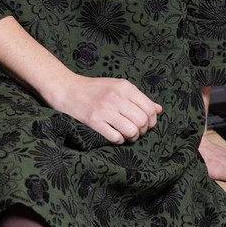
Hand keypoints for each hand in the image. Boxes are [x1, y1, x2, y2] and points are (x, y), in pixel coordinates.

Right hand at [44, 74, 161, 144]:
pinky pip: (115, 137)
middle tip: (134, 131)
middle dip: (142, 131)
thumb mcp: (117, 86)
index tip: (145, 125)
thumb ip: (138, 97)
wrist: (65, 88)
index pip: (150, 109)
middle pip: (142, 121)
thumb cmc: (93, 89)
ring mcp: (105, 110)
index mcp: (125, 87)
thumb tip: (159, 109)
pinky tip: (113, 135)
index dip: (151, 121)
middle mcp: (116, 97)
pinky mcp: (93, 121)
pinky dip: (118, 140)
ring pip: (132, 131)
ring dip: (131, 137)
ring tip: (125, 135)